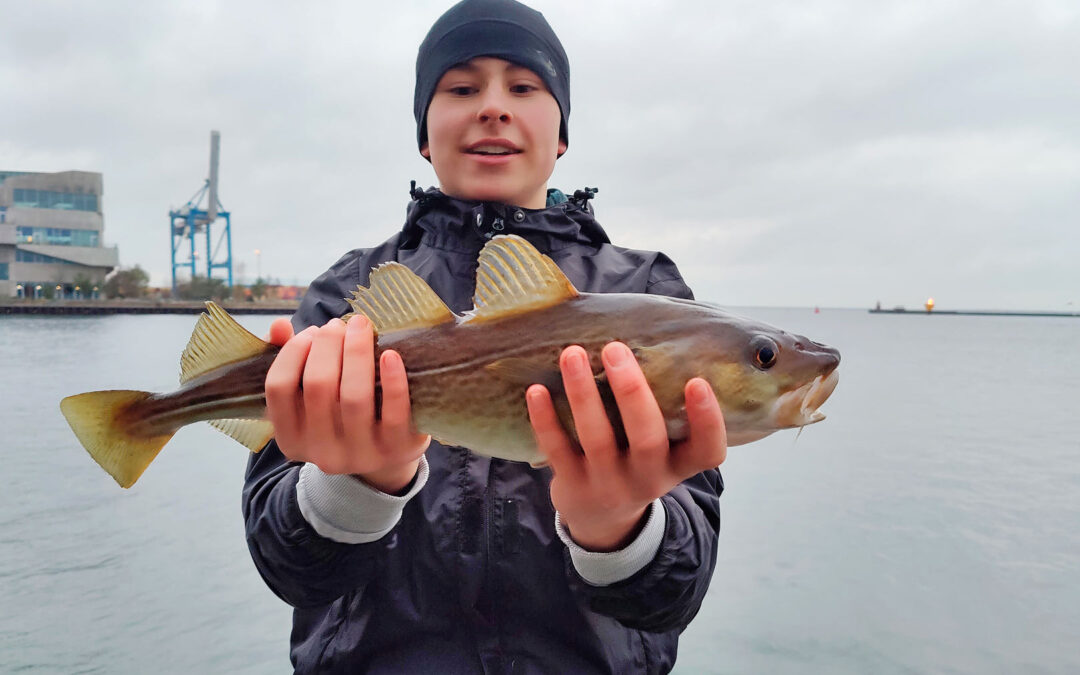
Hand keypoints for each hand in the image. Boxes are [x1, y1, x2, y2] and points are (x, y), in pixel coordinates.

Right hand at [264, 316, 429, 493]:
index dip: (292, 352)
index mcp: (291, 439)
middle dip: (328, 344)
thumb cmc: (343, 412)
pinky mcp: (397, 449)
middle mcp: (321, 452)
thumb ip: (290, 359)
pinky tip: (390, 354)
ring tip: (360, 326)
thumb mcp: (312, 396)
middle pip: (318, 385)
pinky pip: (393, 413)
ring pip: (354, 397)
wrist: (389, 453)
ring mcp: (360, 454)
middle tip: (339, 324)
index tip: (311, 332)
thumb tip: (280, 326)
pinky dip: (392, 380)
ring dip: (357, 352)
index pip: (278, 388)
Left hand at [526, 342, 726, 550]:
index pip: (707, 452)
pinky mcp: (572, 485)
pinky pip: (557, 449)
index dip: (707, 421)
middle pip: (647, 439)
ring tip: (573, 353)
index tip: (697, 381)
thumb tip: (651, 337)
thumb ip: (665, 410)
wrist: (602, 519)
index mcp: (678, 465)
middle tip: (615, 348)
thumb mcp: (663, 449)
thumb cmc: (638, 462)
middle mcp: (648, 478)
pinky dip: (545, 419)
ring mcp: (609, 484)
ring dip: (583, 393)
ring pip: (597, 438)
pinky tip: (537, 389)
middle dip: (631, 391)